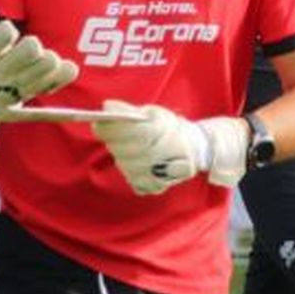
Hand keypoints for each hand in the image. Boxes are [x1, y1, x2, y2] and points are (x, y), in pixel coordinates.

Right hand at [0, 0, 78, 120]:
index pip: (1, 36)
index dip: (6, 31)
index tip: (8, 29)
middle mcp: (6, 71)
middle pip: (31, 49)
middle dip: (34, 45)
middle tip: (33, 44)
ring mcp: (24, 84)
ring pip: (49, 63)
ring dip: (51, 57)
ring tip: (45, 57)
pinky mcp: (42, 90)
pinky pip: (62, 78)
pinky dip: (67, 71)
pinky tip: (66, 66)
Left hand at [92, 101, 248, 194]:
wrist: (196, 148)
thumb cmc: (169, 128)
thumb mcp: (152, 113)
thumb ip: (128, 110)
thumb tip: (106, 106)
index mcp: (164, 129)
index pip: (130, 131)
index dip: (110, 128)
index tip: (98, 123)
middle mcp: (166, 153)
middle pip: (126, 150)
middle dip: (115, 142)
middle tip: (114, 135)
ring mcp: (163, 173)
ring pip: (127, 167)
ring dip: (123, 157)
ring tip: (132, 148)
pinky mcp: (159, 187)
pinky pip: (135, 182)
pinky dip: (132, 172)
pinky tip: (140, 163)